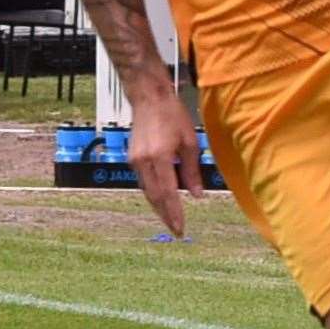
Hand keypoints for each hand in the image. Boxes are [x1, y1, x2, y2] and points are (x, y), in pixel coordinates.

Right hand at [127, 88, 205, 237]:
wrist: (149, 98)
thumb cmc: (172, 114)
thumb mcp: (190, 142)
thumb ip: (192, 170)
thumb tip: (197, 195)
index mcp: (160, 157)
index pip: (168, 193)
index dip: (175, 213)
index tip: (181, 228)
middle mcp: (144, 162)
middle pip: (155, 197)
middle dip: (166, 215)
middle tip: (176, 230)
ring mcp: (135, 161)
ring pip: (147, 191)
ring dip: (159, 206)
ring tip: (171, 219)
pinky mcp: (132, 158)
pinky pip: (143, 181)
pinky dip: (153, 192)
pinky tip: (162, 199)